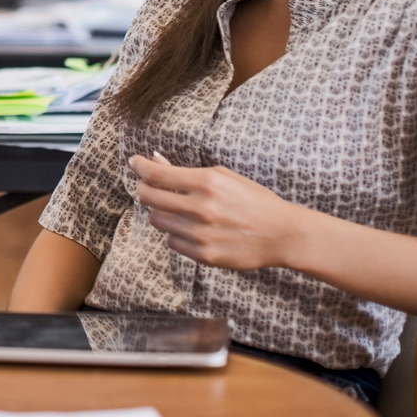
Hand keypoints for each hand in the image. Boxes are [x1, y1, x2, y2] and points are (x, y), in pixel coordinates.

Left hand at [129, 153, 307, 270]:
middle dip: (143, 189)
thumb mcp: (224, 177)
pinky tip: (191, 228)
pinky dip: (175, 233)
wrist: (282, 234)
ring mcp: (201, 234)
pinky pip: (172, 242)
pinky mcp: (204, 256)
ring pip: (157, 220)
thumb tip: (155, 161)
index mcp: (207, 183)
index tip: (134, 162)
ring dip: (161, 212)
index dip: (139, 167)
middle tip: (148, 186)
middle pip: (149, 197)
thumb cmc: (255, 201)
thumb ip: (187, 172)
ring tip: (176, 208)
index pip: (156, 175)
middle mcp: (201, 208)